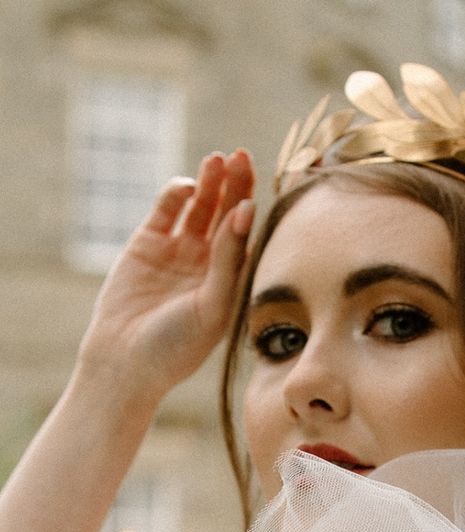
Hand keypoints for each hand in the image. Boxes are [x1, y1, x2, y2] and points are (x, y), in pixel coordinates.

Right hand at [77, 149, 254, 404]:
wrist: (126, 362)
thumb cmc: (177, 346)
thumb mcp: (213, 305)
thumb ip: (230, 259)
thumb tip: (245, 211)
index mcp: (231, 280)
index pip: (248, 235)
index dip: (253, 207)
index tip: (259, 184)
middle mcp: (208, 263)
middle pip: (227, 214)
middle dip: (235, 186)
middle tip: (241, 157)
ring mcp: (178, 251)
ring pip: (199, 207)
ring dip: (209, 184)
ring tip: (217, 160)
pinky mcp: (147, 244)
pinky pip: (167, 211)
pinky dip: (177, 194)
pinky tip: (188, 185)